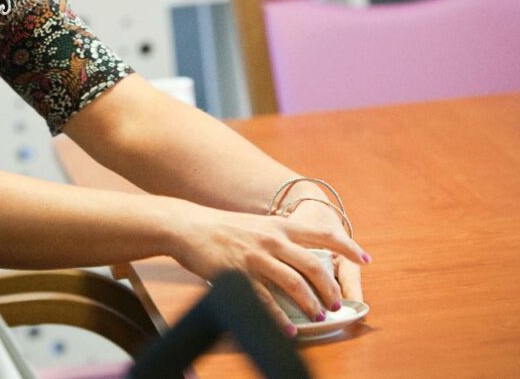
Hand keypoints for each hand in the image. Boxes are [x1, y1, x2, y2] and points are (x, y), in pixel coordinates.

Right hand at [168, 201, 369, 334]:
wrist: (188, 225)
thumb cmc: (221, 228)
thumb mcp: (255, 225)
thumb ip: (278, 238)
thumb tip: (300, 258)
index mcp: (278, 226)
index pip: (322, 233)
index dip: (347, 246)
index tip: (365, 259)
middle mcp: (272, 240)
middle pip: (314, 266)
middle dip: (331, 289)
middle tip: (336, 304)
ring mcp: (256, 257)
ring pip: (294, 284)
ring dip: (311, 305)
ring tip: (319, 318)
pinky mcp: (239, 274)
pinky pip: (266, 301)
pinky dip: (280, 318)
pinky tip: (288, 329)